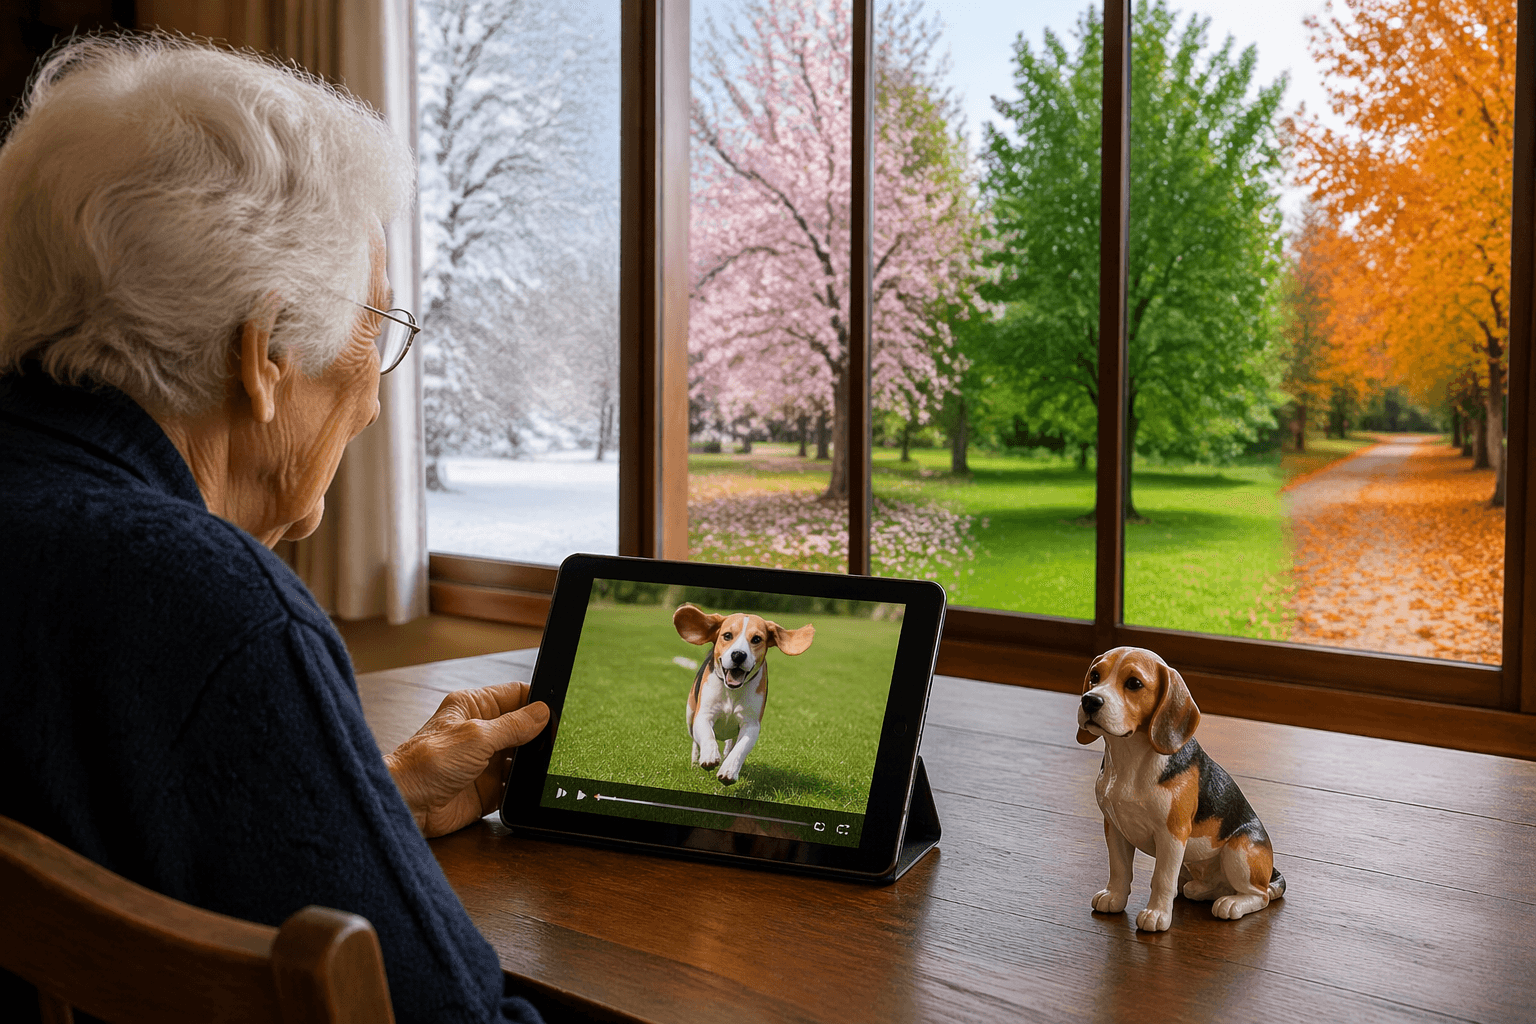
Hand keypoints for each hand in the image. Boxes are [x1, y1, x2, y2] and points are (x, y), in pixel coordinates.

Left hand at [384, 682, 549, 837]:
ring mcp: (485, 761)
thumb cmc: (425, 763)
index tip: (561, 707)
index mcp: (473, 707)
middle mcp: (481, 732)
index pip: (515, 694)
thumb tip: (542, 712)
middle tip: (562, 738)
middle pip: (523, 727)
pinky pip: (515, 785)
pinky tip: (536, 786)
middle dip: (541, 733)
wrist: (407, 805)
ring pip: (522, 757)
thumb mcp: (476, 737)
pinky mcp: (488, 789)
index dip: (538, 699)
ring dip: (534, 762)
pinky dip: (526, 787)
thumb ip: (513, 725)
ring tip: (552, 763)